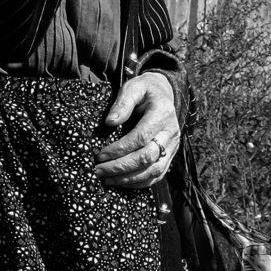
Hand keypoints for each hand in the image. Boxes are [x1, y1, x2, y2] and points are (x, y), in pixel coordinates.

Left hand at [92, 72, 179, 190]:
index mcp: (162, 114)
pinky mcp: (169, 156)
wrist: (164, 94)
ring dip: (128, 179)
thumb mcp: (133, 88)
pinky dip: (139, 183)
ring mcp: (172, 147)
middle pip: (147, 157)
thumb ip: (123, 103)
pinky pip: (157, 175)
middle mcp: (171, 133)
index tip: (100, 155)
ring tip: (107, 180)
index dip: (119, 149)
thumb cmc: (145, 91)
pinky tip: (121, 182)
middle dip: (120, 167)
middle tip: (98, 170)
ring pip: (153, 171)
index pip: (141, 137)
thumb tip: (110, 122)